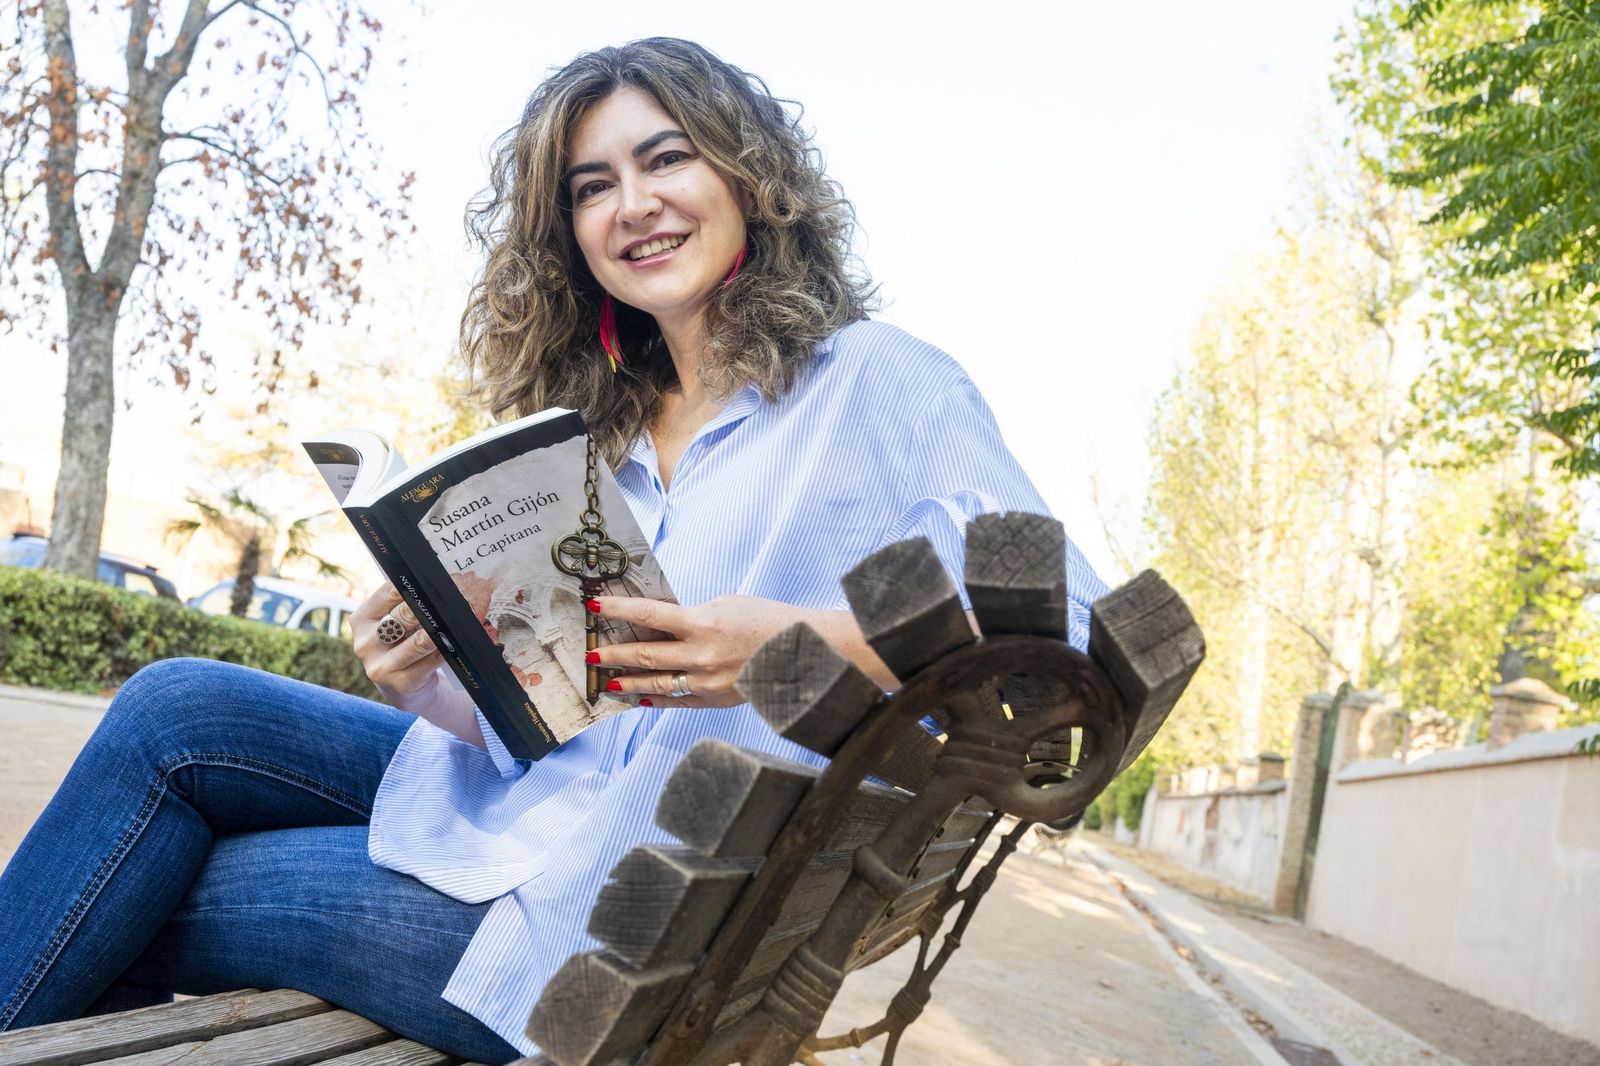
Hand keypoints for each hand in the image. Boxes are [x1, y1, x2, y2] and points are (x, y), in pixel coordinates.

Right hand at [352, 582, 444, 702]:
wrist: (401, 687)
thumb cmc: (400, 645)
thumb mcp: (391, 623)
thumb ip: (402, 605)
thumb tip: (433, 583)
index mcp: (361, 620)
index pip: (388, 593)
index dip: (411, 584)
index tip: (431, 579)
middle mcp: (366, 643)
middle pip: (404, 616)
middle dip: (428, 606)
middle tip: (448, 598)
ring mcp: (381, 666)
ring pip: (419, 641)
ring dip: (440, 631)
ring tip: (455, 620)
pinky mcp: (401, 683)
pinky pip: (430, 661)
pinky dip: (445, 651)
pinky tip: (453, 644)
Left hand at [588, 594, 809, 706]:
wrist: (803, 649)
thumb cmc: (766, 620)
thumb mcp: (726, 605)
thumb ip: (692, 615)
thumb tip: (664, 623)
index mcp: (701, 623)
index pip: (647, 615)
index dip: (616, 610)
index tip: (593, 606)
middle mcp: (699, 655)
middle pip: (644, 655)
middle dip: (613, 655)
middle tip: (591, 656)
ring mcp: (706, 681)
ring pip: (656, 684)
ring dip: (629, 683)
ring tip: (608, 683)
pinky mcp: (716, 700)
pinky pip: (678, 701)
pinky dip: (657, 700)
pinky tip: (640, 699)